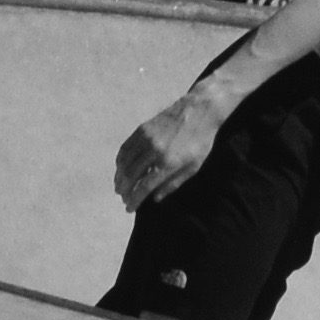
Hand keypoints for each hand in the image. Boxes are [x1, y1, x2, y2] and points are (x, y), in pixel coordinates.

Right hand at [114, 93, 220, 211]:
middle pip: (131, 176)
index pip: (144, 187)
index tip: (129, 209)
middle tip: (123, 199)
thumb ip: (173, 183)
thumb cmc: (200, 142)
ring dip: (119, 178)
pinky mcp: (141, 129)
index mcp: (169, 163)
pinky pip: (125, 149)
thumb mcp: (194, 166)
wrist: (199, 111)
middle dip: (125, 191)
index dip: (135, 200)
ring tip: (119, 187)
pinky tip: (121, 169)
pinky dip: (120, 162)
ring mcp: (146, 139)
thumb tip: (154, 198)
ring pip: (124, 163)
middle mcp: (154, 151)